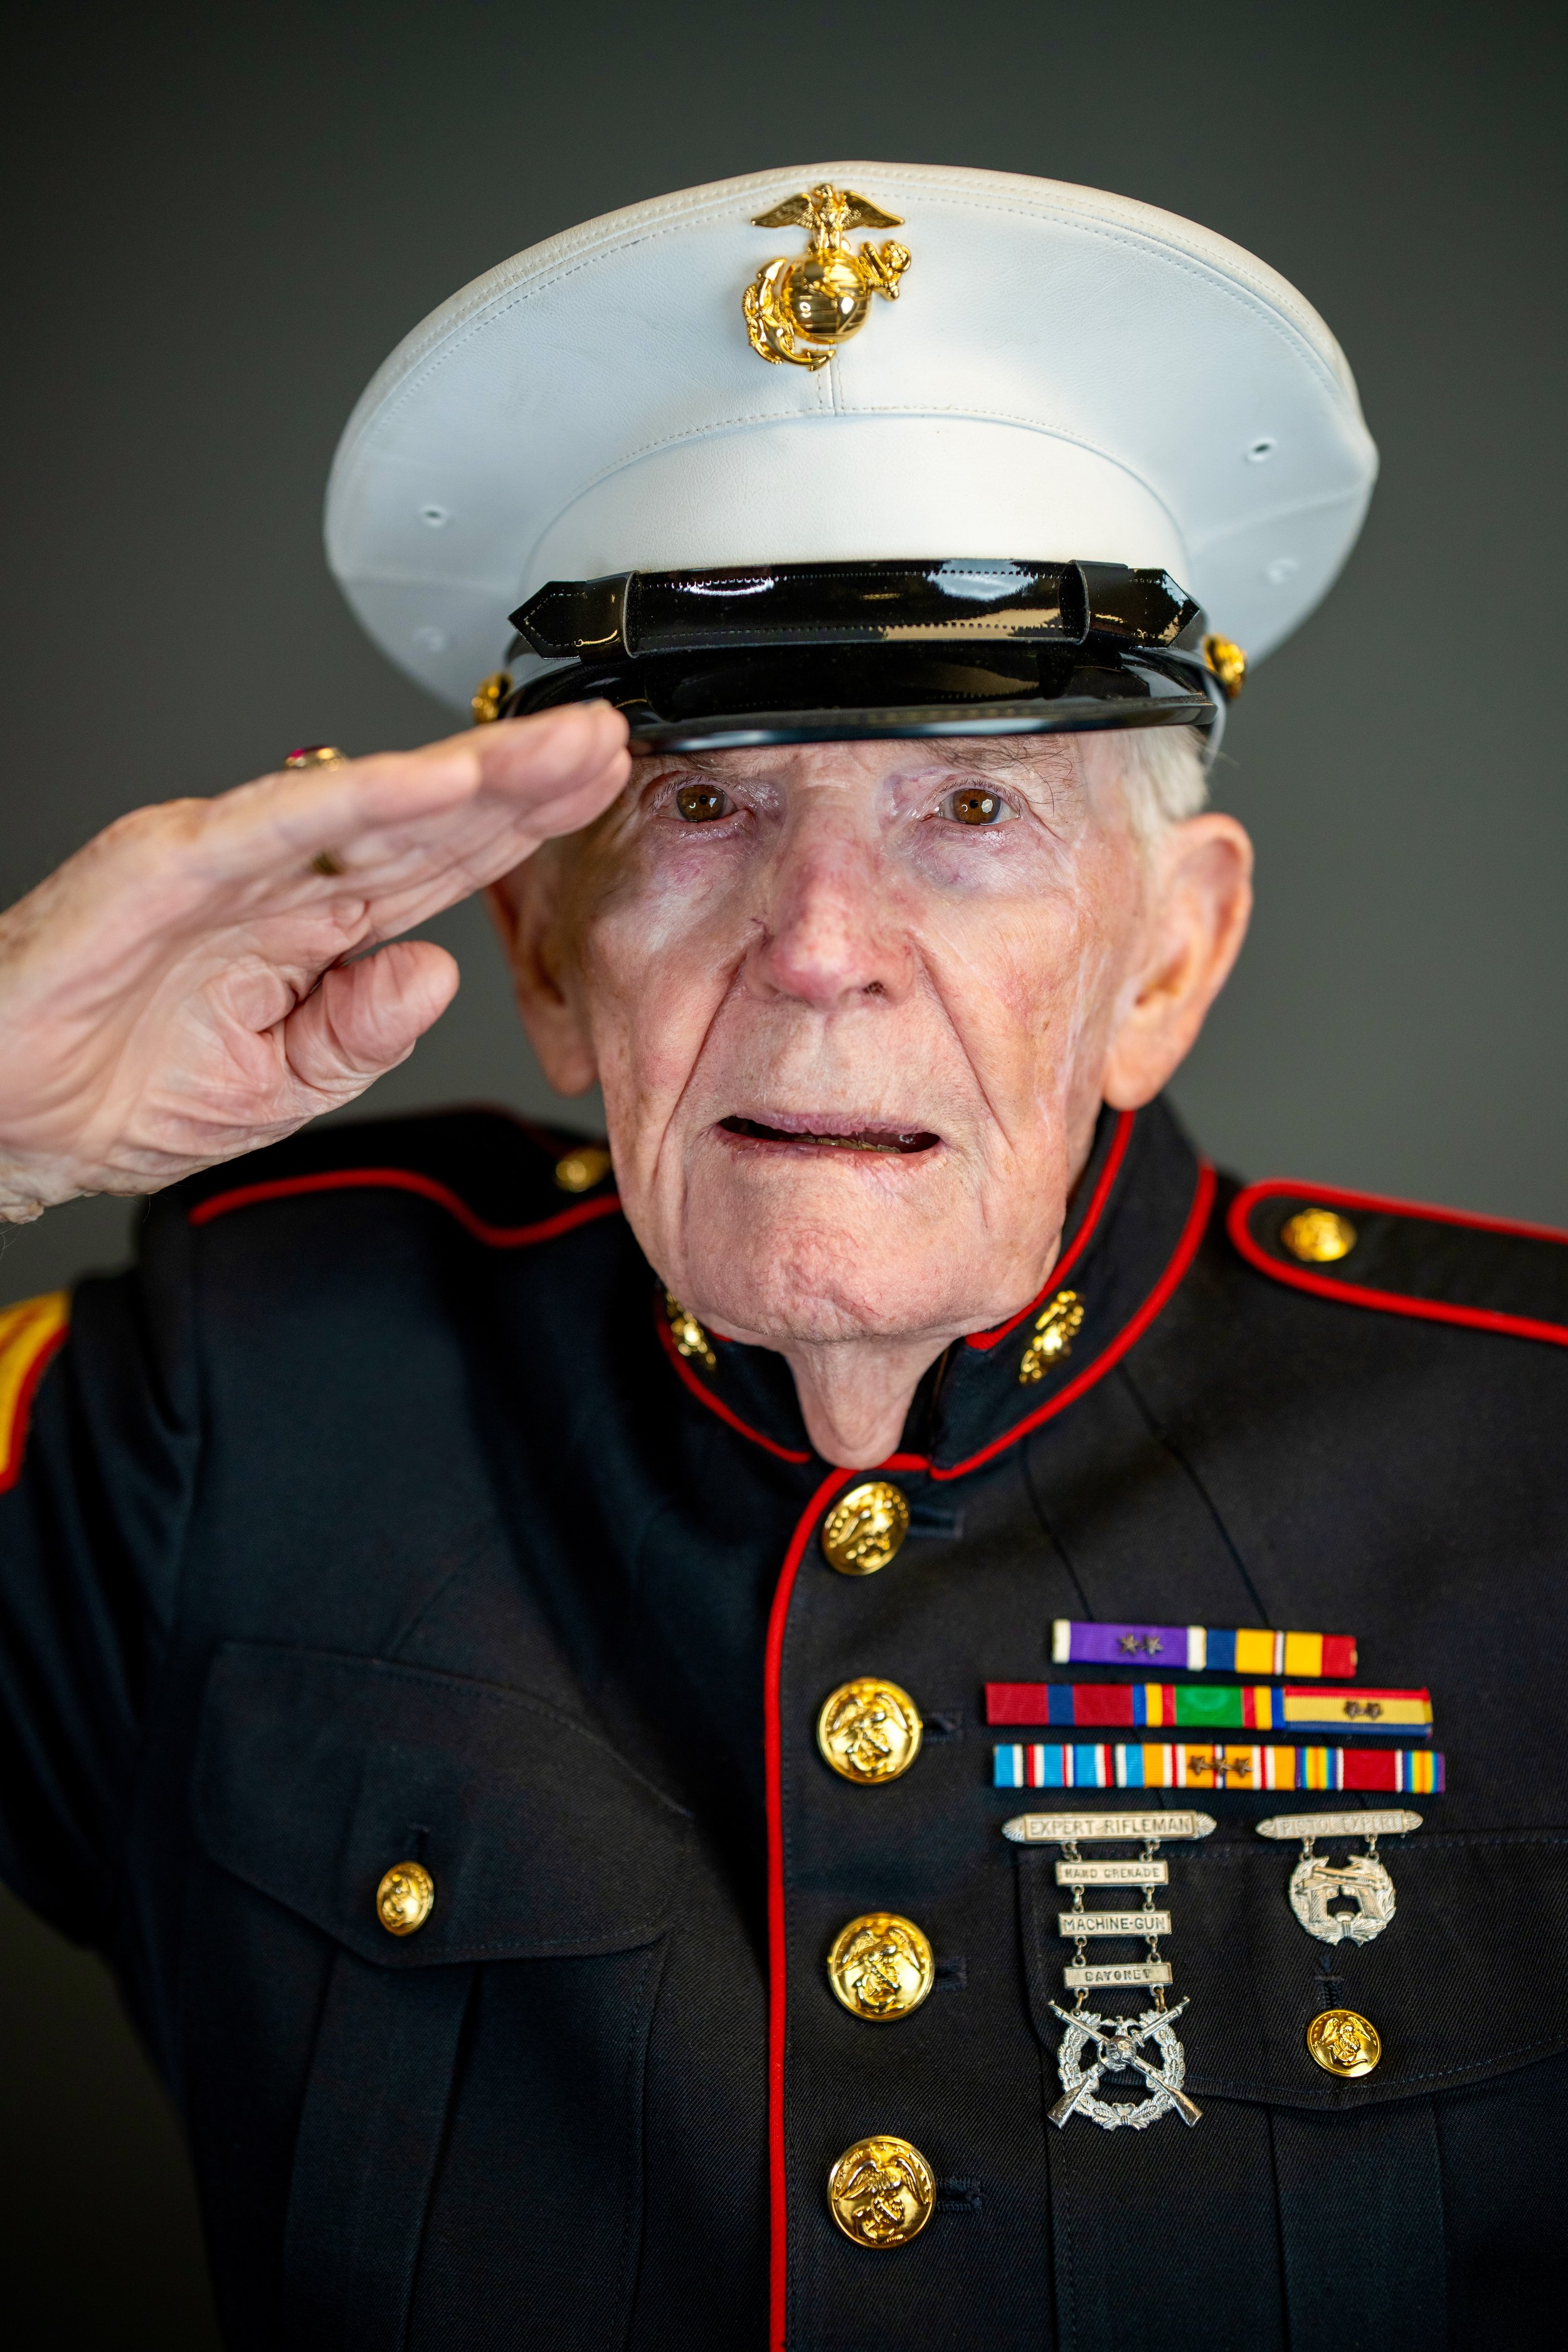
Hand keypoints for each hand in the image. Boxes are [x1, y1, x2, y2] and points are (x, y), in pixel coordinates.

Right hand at [0, 703, 629, 1219]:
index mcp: (314, 928)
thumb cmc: (118, 1088)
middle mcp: (284, 877)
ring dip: (472, 770)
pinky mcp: (174, 859)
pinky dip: (364, 797)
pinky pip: (285, 822)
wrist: (6, 1112)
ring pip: (375, 801)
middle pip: (431, 818)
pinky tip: (442, 779)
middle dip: (526, 778)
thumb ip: (363, 1033)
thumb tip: (437, 975)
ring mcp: (233, 857)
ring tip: (558, 747)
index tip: (600, 793)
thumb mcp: (280, 1087)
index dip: (523, 824)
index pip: (444, 865)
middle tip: (609, 741)